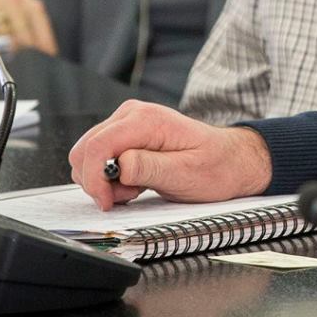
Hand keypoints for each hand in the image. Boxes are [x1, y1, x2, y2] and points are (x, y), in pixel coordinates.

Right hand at [67, 99, 273, 209]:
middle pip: (85, 150)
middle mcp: (132, 114)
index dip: (94, 178)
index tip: (107, 201)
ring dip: (104, 180)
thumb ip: (150, 168)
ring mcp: (127, 123)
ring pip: (88, 156)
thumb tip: (119, 166)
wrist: (230, 161)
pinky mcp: (125, 136)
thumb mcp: (186, 173)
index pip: (97, 146)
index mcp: (146, 120)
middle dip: (97, 180)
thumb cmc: (215, 166)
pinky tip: (134, 183)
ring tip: (136, 189)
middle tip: (127, 196)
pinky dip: (109, 177)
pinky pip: (99, 158)